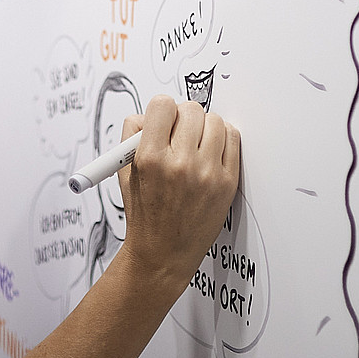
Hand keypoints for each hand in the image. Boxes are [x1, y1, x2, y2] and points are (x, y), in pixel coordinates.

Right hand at [116, 96, 239, 291]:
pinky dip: (222, 139)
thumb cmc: (145, 214)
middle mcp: (180, 164)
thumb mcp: (125, 172)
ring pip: (215, 121)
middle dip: (184, 117)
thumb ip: (133, 135)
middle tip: (180, 133)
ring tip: (196, 143)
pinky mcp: (227, 182)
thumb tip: (149, 112)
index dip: (162, 110)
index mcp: (150, 158)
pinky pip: (233, 139)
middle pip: (191, 109)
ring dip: (205, 127)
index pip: (162, 105)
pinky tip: (211, 151)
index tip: (163, 119)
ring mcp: (207, 173)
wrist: (164, 252)